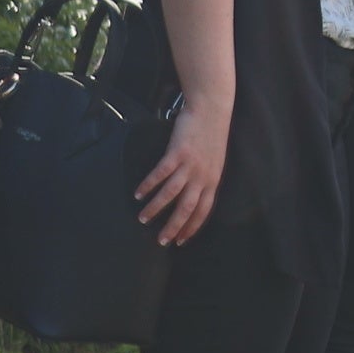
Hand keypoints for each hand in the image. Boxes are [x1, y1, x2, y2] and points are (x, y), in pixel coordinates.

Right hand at [136, 102, 230, 246]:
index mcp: (213, 180)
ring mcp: (190, 165)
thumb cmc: (211, 137)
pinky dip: (148, 186)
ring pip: (171, 194)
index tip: (180, 241)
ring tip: (143, 218)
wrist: (211, 111)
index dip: (192, 227)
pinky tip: (138, 194)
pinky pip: (160, 174)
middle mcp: (203, 176)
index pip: (203, 211)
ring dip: (156, 208)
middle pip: (187, 208)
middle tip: (160, 241)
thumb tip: (193, 195)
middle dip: (173, 226)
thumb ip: (205, 179)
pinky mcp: (177, 153)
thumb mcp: (214, 162)